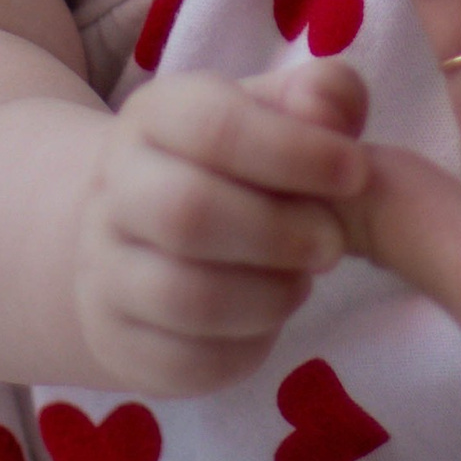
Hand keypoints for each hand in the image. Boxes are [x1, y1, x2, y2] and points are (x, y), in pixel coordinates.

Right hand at [71, 64, 369, 396]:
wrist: (145, 233)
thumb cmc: (238, 165)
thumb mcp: (278, 112)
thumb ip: (323, 97)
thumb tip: (330, 117)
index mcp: (154, 115)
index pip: (213, 126)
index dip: (295, 151)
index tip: (356, 171)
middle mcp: (114, 188)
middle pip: (188, 213)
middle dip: (280, 233)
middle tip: (334, 244)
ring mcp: (104, 270)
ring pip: (185, 298)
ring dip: (268, 297)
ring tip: (302, 281)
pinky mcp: (116, 342)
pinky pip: (184, 364)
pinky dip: (246, 349)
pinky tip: (268, 319)